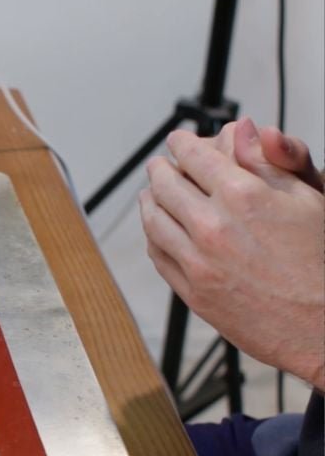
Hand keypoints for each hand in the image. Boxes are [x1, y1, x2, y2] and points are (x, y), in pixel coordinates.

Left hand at [140, 117, 324, 390]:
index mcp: (241, 196)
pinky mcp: (192, 291)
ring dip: (149, 200)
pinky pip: (158, 255)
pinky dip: (153, 235)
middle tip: (159, 165)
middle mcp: (212, 227)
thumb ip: (267, 162)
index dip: (182, 144)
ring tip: (151, 193)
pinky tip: (158, 229)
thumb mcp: (306, 199)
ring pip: (154, 220)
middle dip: (160, 170)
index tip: (178, 141)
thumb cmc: (323, 262)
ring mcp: (197, 262)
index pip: (194, 157)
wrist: (324, 326)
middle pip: (165, 185)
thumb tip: (241, 129)